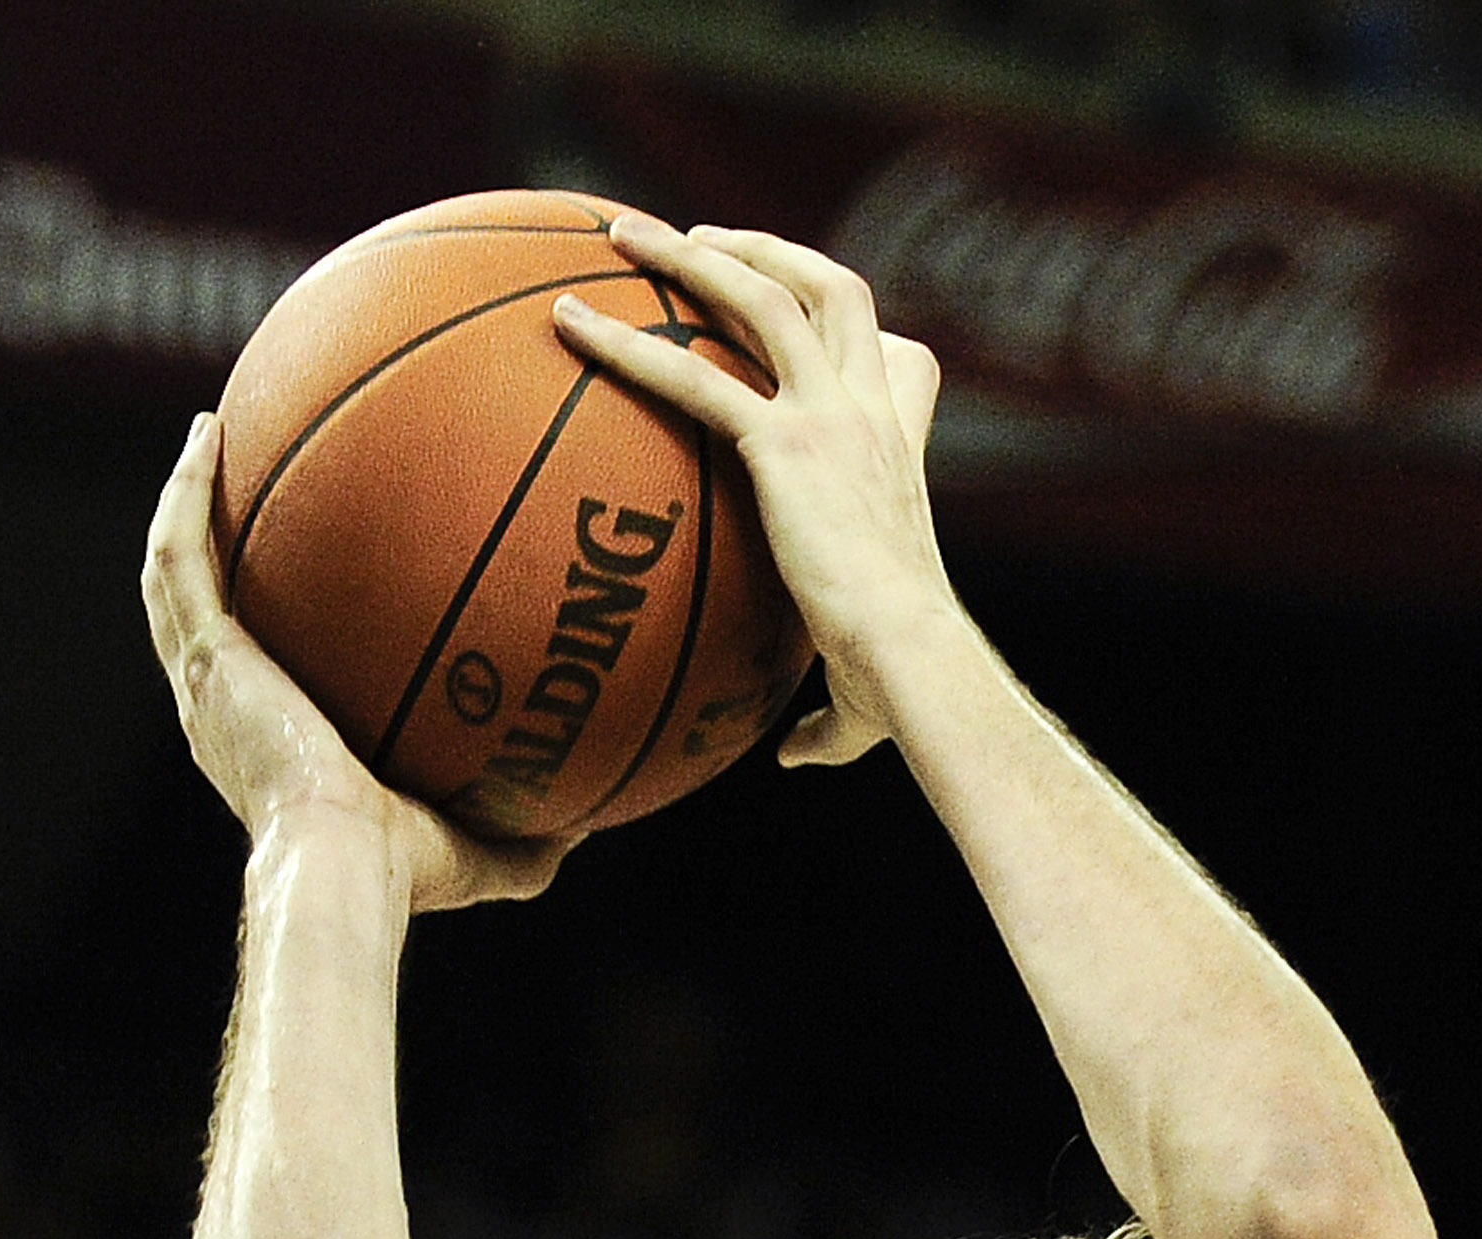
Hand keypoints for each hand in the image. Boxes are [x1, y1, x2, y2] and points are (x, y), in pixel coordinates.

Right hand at [141, 413, 570, 909]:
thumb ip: (533, 836)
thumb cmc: (406, 873)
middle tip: (247, 474)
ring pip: (174, 570)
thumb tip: (594, 823)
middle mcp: (227, 710)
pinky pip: (181, 557)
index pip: (266, 668)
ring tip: (212, 432)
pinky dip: (188, 495)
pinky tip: (210, 436)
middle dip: (219, 539)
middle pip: (206, 606)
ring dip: (188, 498)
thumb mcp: (486, 852)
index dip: (273, 618)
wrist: (347, 863)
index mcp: (276, 744)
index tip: (304, 574)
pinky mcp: (207, 658)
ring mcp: (208, 683)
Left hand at [553, 219, 956, 769]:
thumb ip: (828, 720)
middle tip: (693, 239)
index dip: (841, 320)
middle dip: (761, 247)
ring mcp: (831, 417)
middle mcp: (870, 414)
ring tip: (621, 235)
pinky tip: (568, 326)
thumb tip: (791, 760)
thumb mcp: (864, 699)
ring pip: (762, 294)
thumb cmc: (897, 691)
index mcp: (896, 451)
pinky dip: (627, 342)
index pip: (887, 353)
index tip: (790, 308)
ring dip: (689, 254)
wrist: (913, 663)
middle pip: (826, 288)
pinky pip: (693, 373)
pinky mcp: (786, 444)